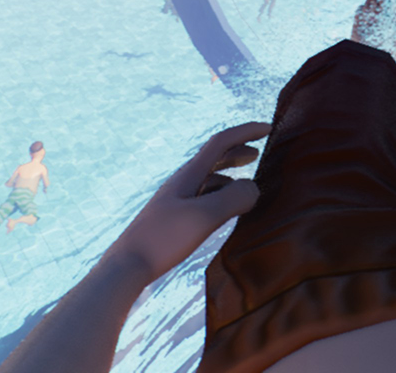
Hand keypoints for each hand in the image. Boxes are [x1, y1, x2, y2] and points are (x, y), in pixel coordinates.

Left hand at [102, 123, 269, 287]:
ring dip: (229, 173)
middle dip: (237, 151)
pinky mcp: (173, 219)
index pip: (221, 142)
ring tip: (247, 183)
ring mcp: (176, 201)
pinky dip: (220, 195)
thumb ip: (234, 198)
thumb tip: (254, 187)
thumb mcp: (204, 217)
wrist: (127, 267)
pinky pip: (202, 197)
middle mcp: (182, 183)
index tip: (269, 128)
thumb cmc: (164, 239)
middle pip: (213, 157)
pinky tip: (224, 210)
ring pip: (208, 178)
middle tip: (259, 152)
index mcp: (189, 175)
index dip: (246, 131)